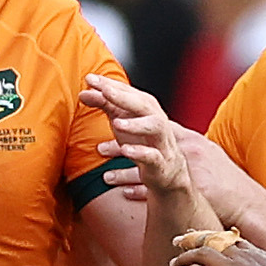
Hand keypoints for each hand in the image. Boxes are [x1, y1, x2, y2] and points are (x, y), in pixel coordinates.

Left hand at [80, 72, 221, 212]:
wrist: (179, 186)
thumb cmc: (153, 153)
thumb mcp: (132, 132)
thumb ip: (112, 112)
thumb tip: (86, 94)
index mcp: (152, 117)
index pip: (134, 96)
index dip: (114, 86)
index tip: (91, 79)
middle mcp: (161, 127)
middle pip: (146, 106)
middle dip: (123, 97)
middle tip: (102, 92)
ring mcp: (166, 147)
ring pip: (156, 129)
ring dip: (137, 125)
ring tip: (117, 123)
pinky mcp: (166, 168)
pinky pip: (154, 160)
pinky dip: (141, 155)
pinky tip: (127, 151)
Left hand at [166, 227, 265, 265]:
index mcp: (259, 255)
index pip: (232, 239)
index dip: (216, 238)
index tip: (207, 238)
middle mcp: (242, 256)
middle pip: (211, 239)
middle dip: (193, 238)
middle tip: (179, 240)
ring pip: (198, 253)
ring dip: (183, 257)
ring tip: (173, 264)